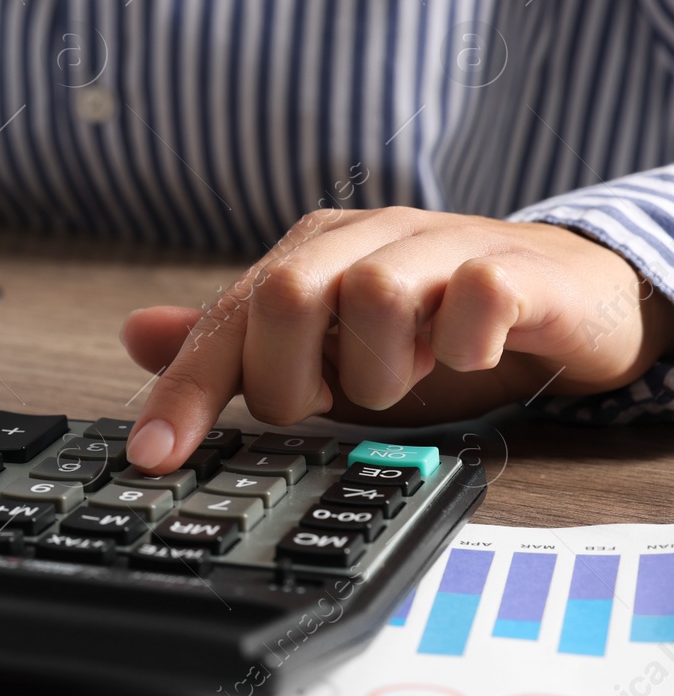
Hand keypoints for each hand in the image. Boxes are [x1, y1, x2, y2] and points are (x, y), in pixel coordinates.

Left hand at [120, 207, 673, 472]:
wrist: (561, 295)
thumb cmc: (431, 330)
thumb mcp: (324, 353)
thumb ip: (236, 347)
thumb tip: (134, 336)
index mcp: (306, 255)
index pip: (225, 320)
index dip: (185, 391)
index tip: (153, 457)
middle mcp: (363, 238)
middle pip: (285, 296)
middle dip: (295, 382)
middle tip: (333, 404)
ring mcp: (438, 244)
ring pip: (376, 296)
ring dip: (386, 372)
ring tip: (409, 378)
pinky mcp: (513, 265)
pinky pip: (476, 292)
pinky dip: (464, 343)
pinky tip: (466, 357)